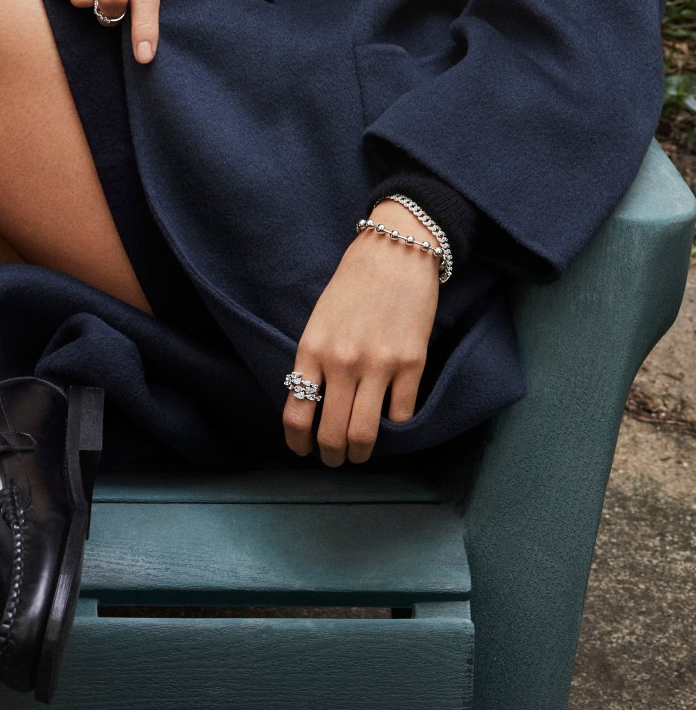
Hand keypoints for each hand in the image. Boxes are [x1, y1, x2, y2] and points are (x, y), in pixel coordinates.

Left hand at [282, 207, 440, 466]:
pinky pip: (401, 415)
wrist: (395, 250)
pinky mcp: (412, 364)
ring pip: (366, 434)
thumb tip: (314, 402)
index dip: (297, 441)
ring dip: (360, 453)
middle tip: (334, 459)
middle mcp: (342, 362)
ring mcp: (379, 365)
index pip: (297, 412)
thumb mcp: (320, 319)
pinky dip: (394, 428)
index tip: (301, 449)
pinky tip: (389, 425)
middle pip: (332, 433)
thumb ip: (315, 359)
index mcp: (312, 348)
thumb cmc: (353, 282)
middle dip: (331, 455)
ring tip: (359, 454)